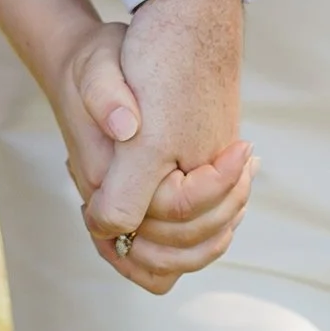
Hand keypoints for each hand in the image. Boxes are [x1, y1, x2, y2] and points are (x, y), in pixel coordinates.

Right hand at [31, 12, 251, 290]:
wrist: (81, 67)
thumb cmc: (95, 68)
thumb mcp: (98, 68)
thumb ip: (105, 96)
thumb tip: (125, 126)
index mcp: (103, 180)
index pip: (168, 212)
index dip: (215, 188)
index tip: (241, 148)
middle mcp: (107, 207)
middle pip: (170, 252)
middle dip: (221, 216)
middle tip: (248, 169)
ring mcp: (120, 212)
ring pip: (166, 263)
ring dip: (210, 237)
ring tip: (240, 192)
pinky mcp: (132, 211)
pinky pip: (162, 257)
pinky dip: (193, 244)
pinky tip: (220, 206)